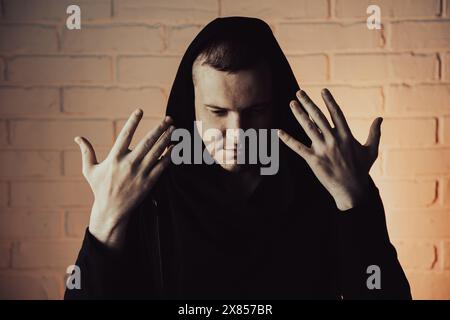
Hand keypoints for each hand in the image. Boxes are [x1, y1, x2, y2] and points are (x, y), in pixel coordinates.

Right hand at [74, 109, 174, 248]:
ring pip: (156, 152)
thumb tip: (78, 138)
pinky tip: (176, 147)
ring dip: (167, 139)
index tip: (139, 110)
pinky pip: (162, 166)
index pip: (125, 135)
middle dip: (159, 128)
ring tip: (174, 128)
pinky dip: (169, 156)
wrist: (111, 211)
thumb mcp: (89, 171)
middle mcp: (128, 164)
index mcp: (114, 158)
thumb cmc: (100, 189)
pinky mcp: (149, 182)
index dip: (132, 122)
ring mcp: (140, 173)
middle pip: (147, 142)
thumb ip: (86, 153)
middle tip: (168, 118)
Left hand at [278, 88, 381, 210]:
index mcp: (346, 136)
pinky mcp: (314, 160)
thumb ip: (374, 133)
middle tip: (299, 92)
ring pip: (308, 127)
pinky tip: (279, 132)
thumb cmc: (362, 170)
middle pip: (319, 117)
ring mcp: (323, 149)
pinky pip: (298, 147)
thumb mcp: (371, 150)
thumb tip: (380, 118)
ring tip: (291, 103)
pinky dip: (288, 140)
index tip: (323, 91)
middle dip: (308, 103)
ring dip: (299, 114)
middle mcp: (334, 140)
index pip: (336, 113)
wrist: (352, 190)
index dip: (329, 101)